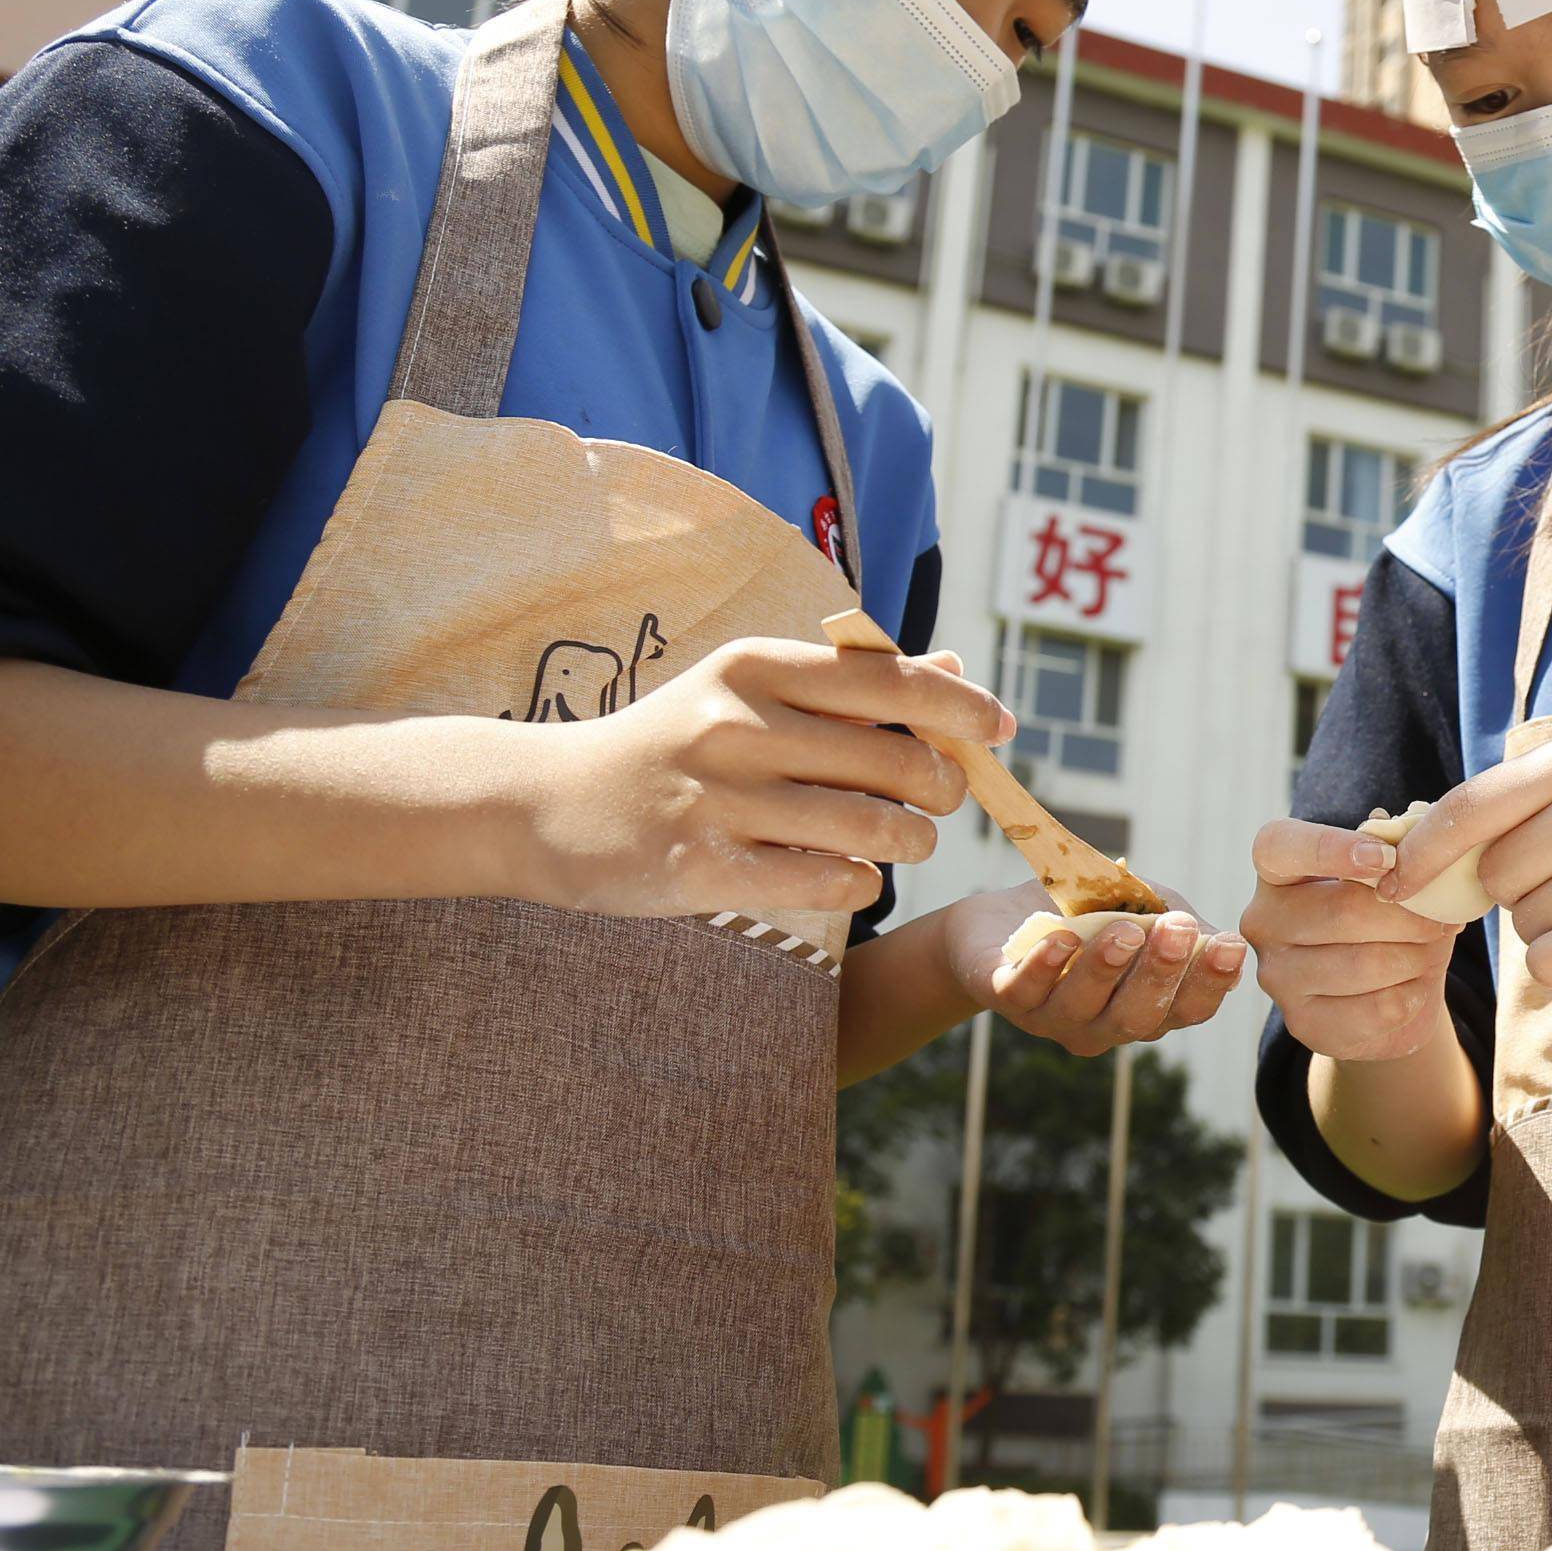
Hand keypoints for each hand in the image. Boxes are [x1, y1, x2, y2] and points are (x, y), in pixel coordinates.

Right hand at [504, 637, 1000, 916]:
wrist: (549, 804)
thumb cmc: (676, 745)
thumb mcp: (752, 691)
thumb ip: (855, 683)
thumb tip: (959, 672)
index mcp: (757, 666)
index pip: (891, 679)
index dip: (962, 709)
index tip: (1002, 730)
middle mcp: (739, 724)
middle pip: (898, 758)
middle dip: (941, 788)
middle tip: (934, 803)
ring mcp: (718, 798)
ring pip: (874, 827)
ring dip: (910, 842)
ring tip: (902, 843)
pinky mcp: (702, 867)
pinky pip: (828, 882)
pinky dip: (860, 884)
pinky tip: (852, 877)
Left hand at [940, 881, 1246, 1059]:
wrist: (1001, 919)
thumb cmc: (1086, 916)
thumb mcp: (1144, 911)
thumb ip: (1182, 928)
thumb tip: (1226, 944)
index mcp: (1145, 1007)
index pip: (1187, 1009)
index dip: (1210, 982)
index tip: (1229, 945)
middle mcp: (1103, 1025)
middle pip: (1140, 1017)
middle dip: (1162, 973)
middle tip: (1179, 928)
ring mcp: (1053, 1017)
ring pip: (1085, 1009)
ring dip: (1107, 969)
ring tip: (1125, 930)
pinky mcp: (1006, 996)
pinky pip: (1024, 992)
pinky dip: (1044, 967)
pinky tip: (1060, 940)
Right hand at [1243, 819, 1455, 1063]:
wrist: (1387, 994)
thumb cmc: (1388, 917)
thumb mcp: (1395, 877)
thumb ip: (1398, 851)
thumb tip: (1408, 828)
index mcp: (1276, 870)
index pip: (1280, 846)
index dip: (1332, 848)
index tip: (1387, 860)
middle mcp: (1263, 921)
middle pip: (1340, 911)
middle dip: (1408, 916)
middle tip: (1441, 920)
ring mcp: (1276, 976)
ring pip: (1362, 964)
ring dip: (1415, 957)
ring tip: (1430, 950)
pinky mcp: (1302, 1023)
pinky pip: (1374, 1010)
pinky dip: (1411, 996)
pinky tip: (1415, 986)